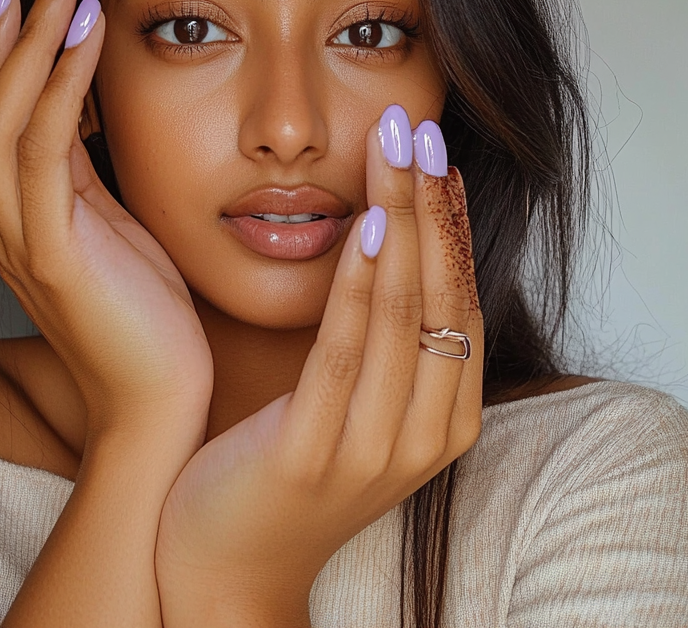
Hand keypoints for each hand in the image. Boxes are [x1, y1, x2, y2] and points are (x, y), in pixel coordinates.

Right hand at [0, 0, 213, 443]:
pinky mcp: (53, 259)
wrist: (162, 409)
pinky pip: (42, 154)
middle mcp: (4, 228)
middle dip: (6, 34)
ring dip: (28, 45)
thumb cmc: (150, 321)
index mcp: (20, 221)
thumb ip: (87, 178)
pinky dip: (57, 87)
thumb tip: (86, 109)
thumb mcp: (115, 232)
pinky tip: (89, 37)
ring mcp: (21, 244)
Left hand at [154, 110, 482, 626]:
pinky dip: (361, 286)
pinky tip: (365, 228)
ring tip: (398, 146)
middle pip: (442, 293)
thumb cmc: (285, 464)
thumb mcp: (352, 397)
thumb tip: (390, 238)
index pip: (462, 297)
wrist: (224, 562)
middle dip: (433, 201)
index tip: (436, 150)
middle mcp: (426, 433)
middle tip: (421, 124)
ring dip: (403, 220)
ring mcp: (376, 449)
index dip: (453, 219)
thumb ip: (381, 334)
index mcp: (445, 417)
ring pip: (403, 311)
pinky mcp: (316, 454)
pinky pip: (346, 352)